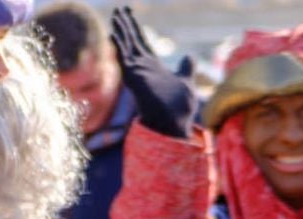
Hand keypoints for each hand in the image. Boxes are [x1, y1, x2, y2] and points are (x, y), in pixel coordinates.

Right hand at [110, 8, 196, 138]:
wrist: (174, 123)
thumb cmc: (180, 108)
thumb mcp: (186, 82)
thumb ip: (185, 69)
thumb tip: (189, 58)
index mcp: (154, 68)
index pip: (142, 44)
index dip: (136, 30)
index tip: (129, 17)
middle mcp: (143, 68)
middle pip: (132, 41)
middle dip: (126, 25)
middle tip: (119, 9)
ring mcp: (137, 73)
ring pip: (127, 47)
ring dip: (121, 31)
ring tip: (115, 15)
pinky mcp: (134, 78)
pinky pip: (124, 59)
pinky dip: (119, 46)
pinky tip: (113, 34)